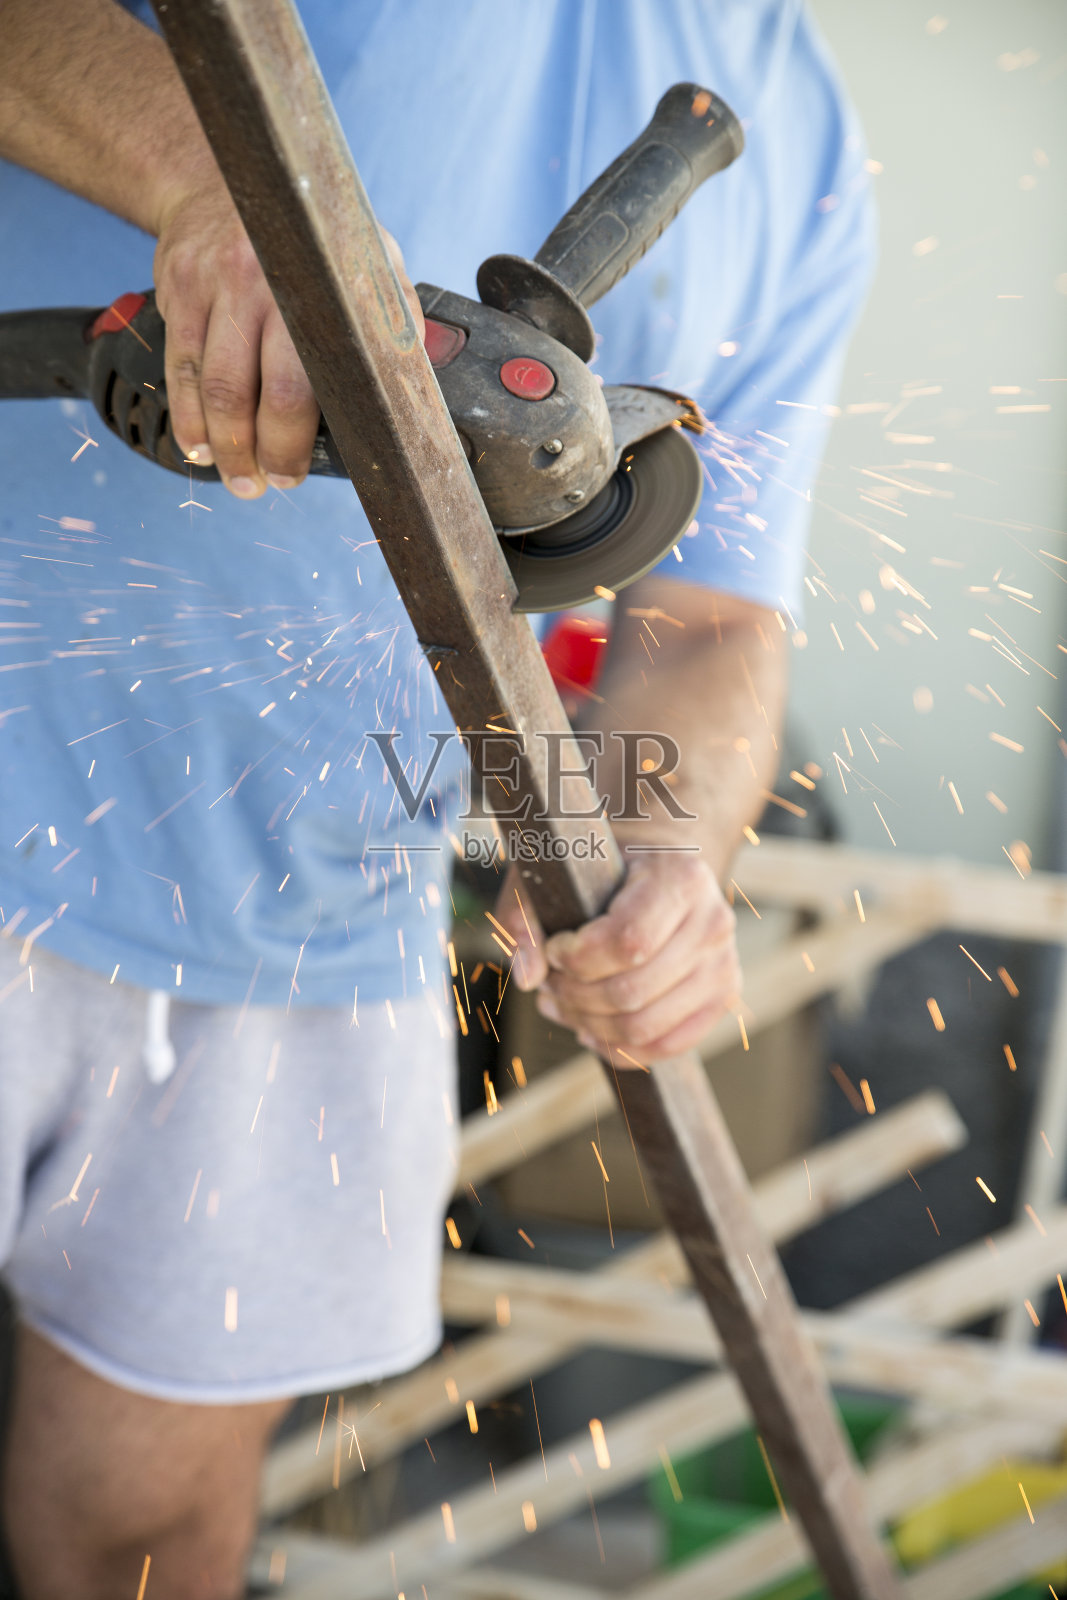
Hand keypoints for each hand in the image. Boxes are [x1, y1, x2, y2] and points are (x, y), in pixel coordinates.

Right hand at [153, 177, 423, 497]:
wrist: (220, 175)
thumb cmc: (308, 232)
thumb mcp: (364, 256)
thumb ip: (391, 312)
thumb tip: (415, 374)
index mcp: (312, 286)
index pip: (299, 384)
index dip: (291, 440)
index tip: (292, 473)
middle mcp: (257, 283)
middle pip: (246, 392)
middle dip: (252, 452)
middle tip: (261, 485)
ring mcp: (211, 284)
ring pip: (206, 385)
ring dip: (217, 444)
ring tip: (235, 477)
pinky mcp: (177, 287)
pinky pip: (176, 366)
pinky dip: (186, 415)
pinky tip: (198, 445)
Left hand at [496, 855, 740, 1064]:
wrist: (657, 873)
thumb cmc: (600, 872)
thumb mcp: (551, 874)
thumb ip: (525, 917)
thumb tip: (527, 977)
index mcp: (681, 877)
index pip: (629, 942)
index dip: (579, 959)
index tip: (555, 950)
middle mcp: (713, 921)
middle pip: (633, 990)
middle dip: (576, 995)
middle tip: (551, 983)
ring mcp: (723, 964)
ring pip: (645, 1025)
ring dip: (589, 1024)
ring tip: (563, 1004)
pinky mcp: (722, 998)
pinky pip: (667, 1046)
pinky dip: (618, 1048)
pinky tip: (589, 1029)